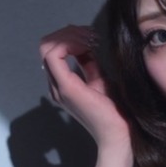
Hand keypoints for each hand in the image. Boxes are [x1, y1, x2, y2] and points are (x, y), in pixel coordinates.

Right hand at [40, 25, 130, 148]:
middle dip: (68, 33)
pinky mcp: (66, 88)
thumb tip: (87, 45)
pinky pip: (54, 54)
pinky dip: (69, 43)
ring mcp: (58, 87)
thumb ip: (89, 63)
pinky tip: (86, 45)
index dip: (70, 37)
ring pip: (47, 47)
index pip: (54, 51)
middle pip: (47, 46)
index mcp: (63, 84)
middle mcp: (56, 86)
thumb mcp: (100, 79)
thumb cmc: (113, 111)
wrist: (118, 134)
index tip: (91, 38)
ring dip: (69, 36)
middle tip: (91, 35)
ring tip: (90, 38)